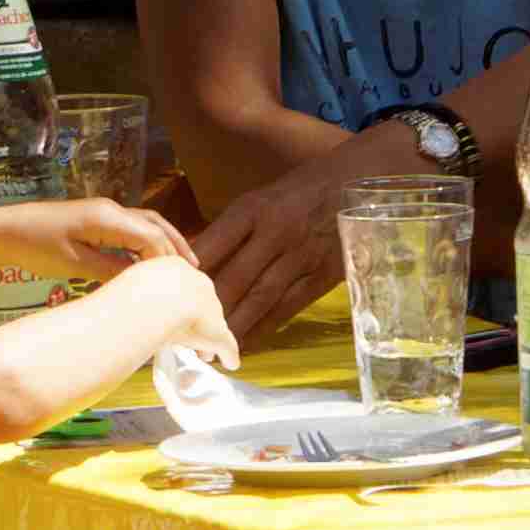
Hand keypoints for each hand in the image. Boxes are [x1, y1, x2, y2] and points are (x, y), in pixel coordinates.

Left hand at [0, 198, 193, 288]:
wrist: (6, 230)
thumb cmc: (36, 247)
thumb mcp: (75, 263)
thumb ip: (110, 270)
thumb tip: (141, 282)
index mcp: (109, 218)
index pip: (151, 237)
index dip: (168, 259)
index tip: (179, 283)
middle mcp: (112, 210)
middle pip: (156, 226)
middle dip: (176, 248)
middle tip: (195, 273)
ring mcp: (105, 213)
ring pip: (146, 224)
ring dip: (166, 242)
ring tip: (184, 265)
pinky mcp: (98, 220)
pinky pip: (132, 229)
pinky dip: (148, 242)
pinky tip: (151, 261)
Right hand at [88, 249, 235, 376]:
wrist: (158, 300)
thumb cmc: (133, 293)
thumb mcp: (126, 287)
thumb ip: (122, 296)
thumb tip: (94, 308)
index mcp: (175, 269)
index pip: (180, 286)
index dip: (176, 303)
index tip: (171, 315)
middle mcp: (198, 285)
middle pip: (201, 304)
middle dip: (197, 320)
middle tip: (191, 335)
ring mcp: (211, 310)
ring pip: (214, 326)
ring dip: (208, 341)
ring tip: (204, 355)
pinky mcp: (219, 333)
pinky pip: (227, 346)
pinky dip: (229, 355)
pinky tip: (230, 364)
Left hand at [190, 143, 412, 340]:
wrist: (360, 180)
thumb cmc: (300, 190)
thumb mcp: (262, 197)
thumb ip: (231, 230)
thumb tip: (193, 261)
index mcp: (255, 207)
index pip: (213, 244)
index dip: (189, 273)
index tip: (169, 294)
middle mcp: (277, 231)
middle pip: (235, 278)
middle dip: (207, 309)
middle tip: (183, 333)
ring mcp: (302, 254)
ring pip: (261, 298)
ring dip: (234, 326)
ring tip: (211, 348)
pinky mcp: (325, 273)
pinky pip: (289, 306)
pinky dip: (266, 327)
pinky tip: (247, 342)